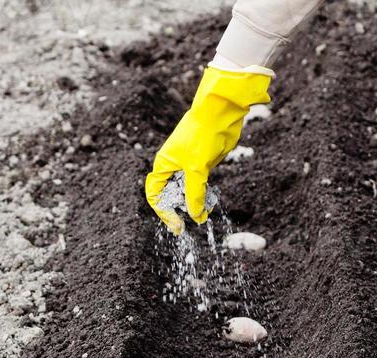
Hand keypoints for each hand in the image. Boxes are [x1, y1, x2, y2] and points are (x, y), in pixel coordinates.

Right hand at [145, 66, 271, 234]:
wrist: (221, 113)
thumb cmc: (203, 135)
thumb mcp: (197, 169)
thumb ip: (195, 194)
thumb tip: (196, 217)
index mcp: (163, 165)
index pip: (155, 195)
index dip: (164, 212)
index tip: (178, 225)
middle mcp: (173, 167)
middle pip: (171, 196)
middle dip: (180, 210)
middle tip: (193, 222)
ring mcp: (188, 166)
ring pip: (186, 193)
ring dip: (195, 205)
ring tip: (206, 212)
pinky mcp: (202, 165)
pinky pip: (199, 187)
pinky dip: (204, 197)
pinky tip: (211, 203)